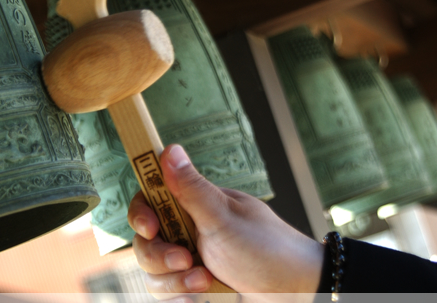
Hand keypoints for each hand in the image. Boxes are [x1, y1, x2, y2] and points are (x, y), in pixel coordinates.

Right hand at [127, 144, 323, 297]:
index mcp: (196, 205)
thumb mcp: (225, 219)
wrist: (295, 294)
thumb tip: (169, 149)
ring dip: (174, 282)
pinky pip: (167, 294)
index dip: (141, 214)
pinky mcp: (194, 287)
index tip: (150, 227)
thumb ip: (192, 189)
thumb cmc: (267, 250)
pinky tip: (199, 299)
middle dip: (159, 256)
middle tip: (186, 260)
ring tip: (205, 283)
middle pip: (145, 241)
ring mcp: (191, 261)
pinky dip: (179, 297)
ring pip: (153, 272)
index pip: (151, 200)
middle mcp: (189, 231)